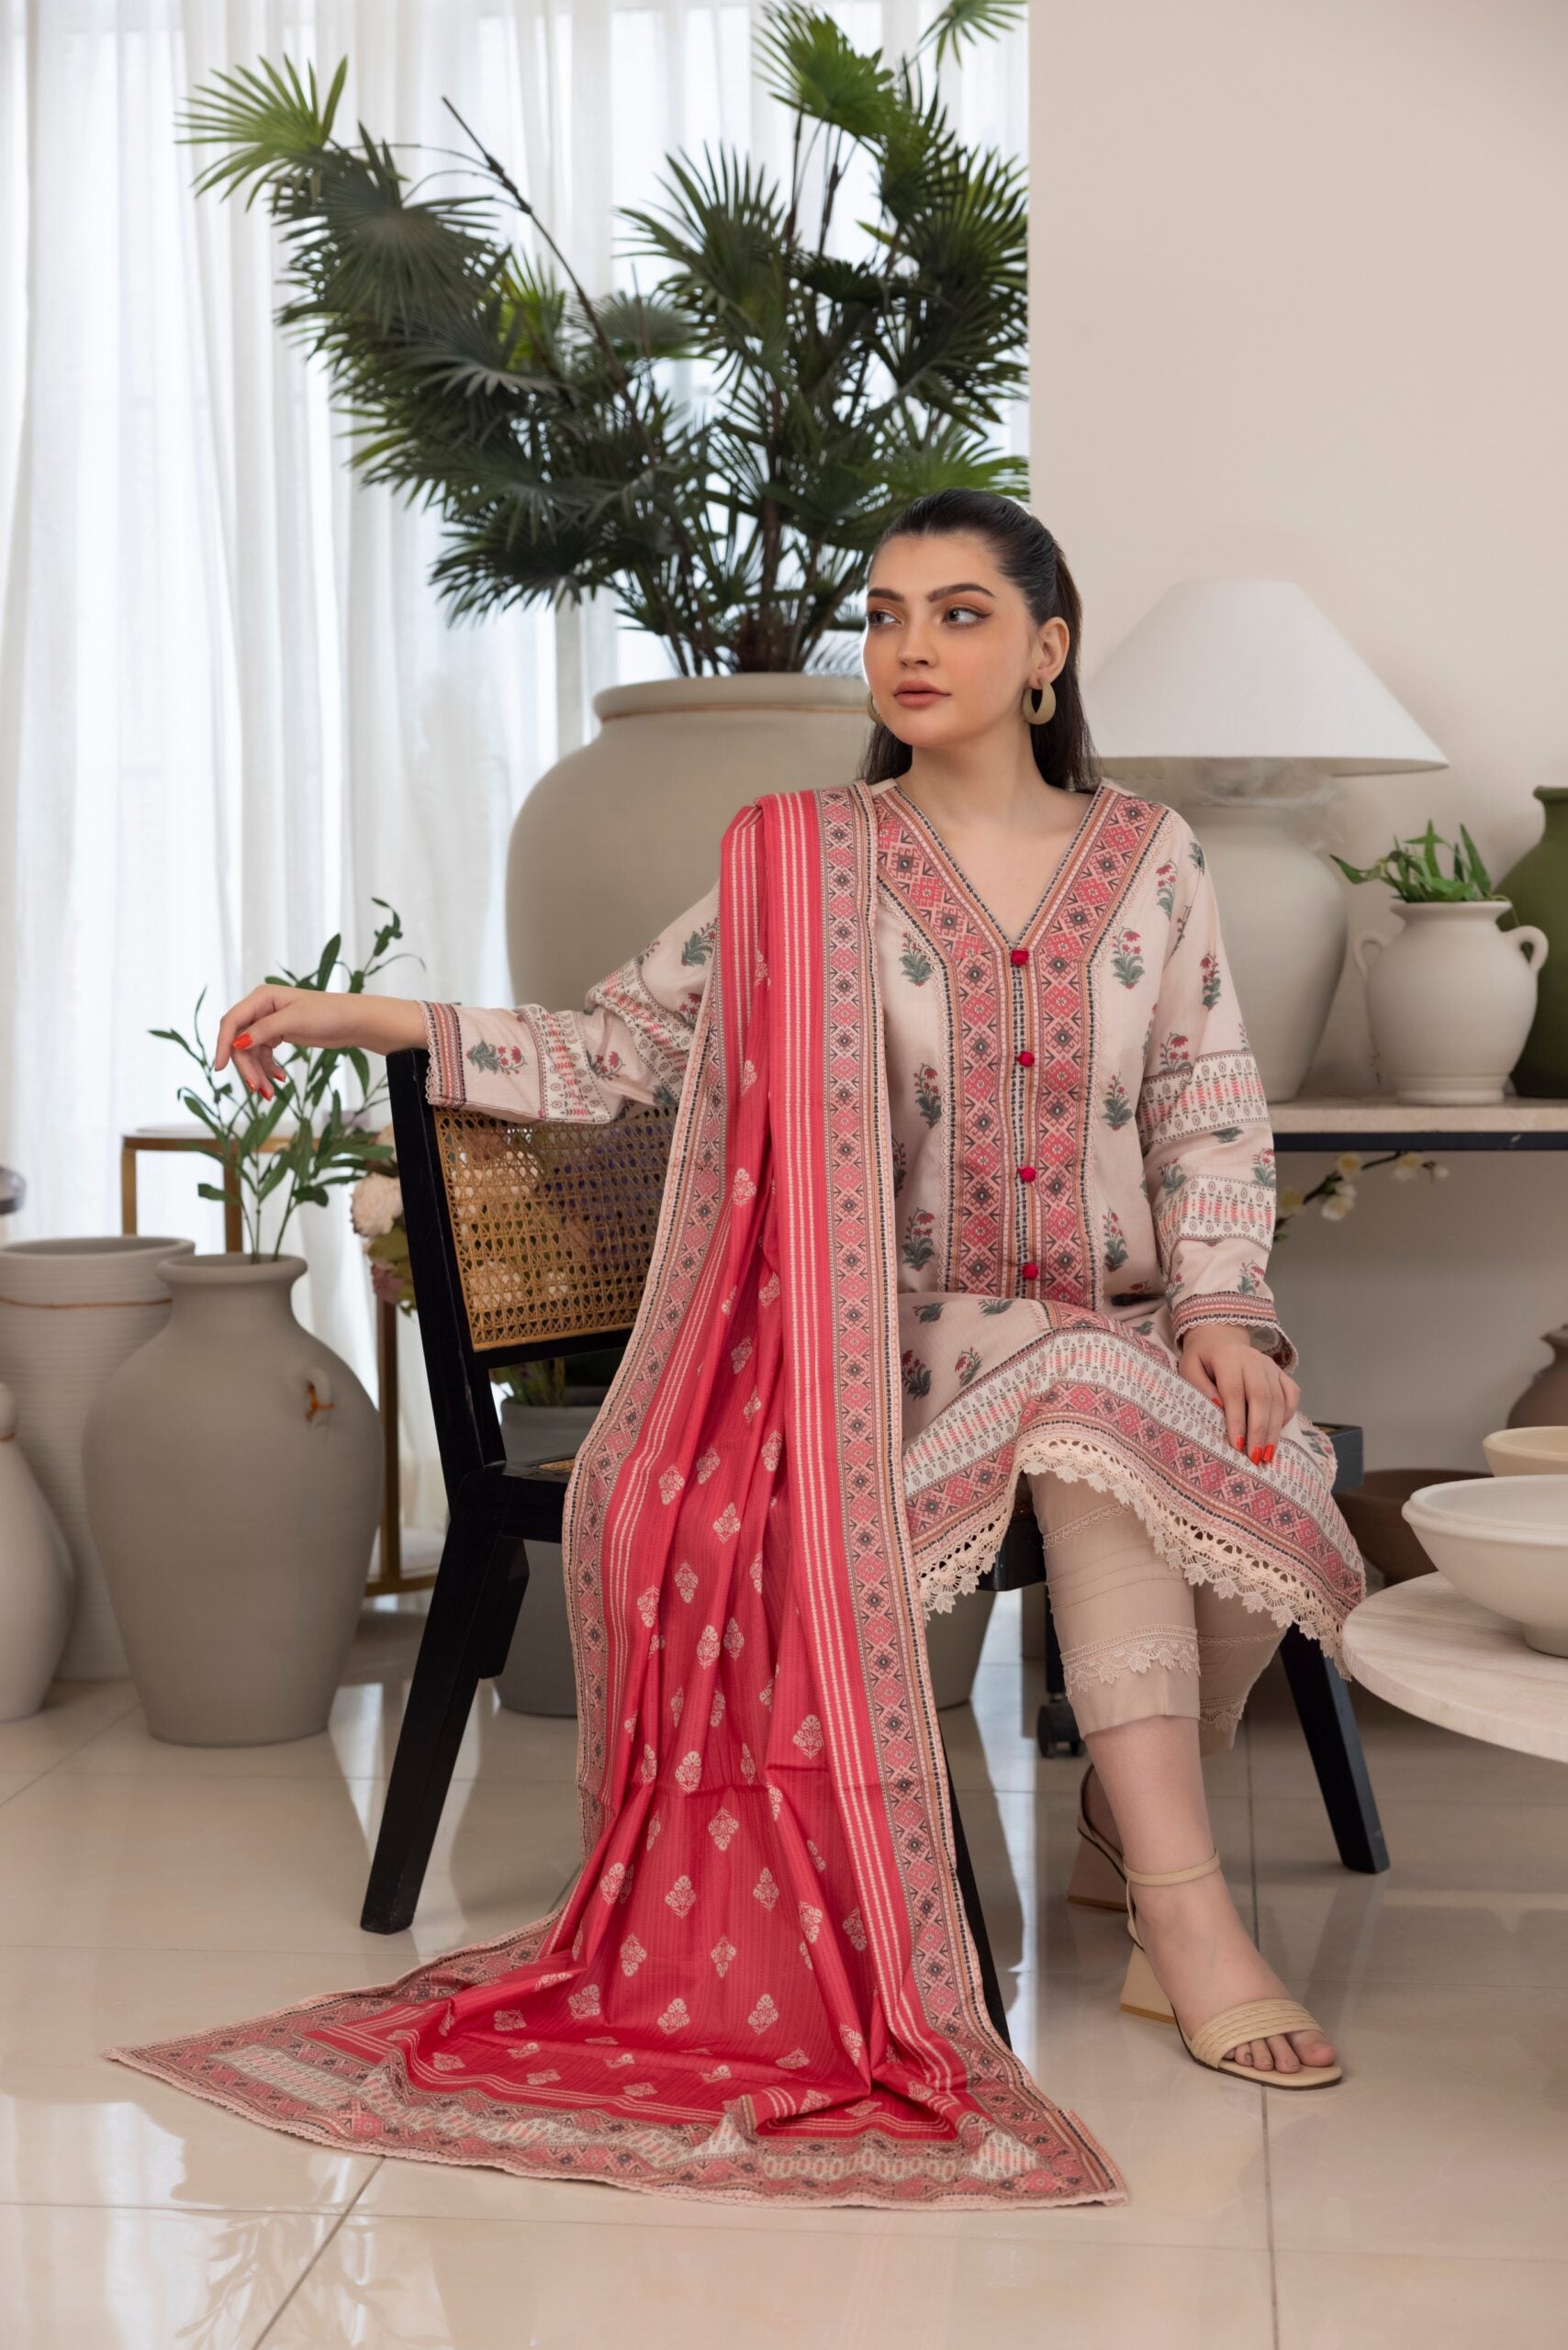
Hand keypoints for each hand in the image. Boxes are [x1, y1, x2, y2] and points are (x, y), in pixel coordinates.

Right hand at [214, 989, 424, 1101]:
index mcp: (260, 998)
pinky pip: (264, 1055)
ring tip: (269, 1094)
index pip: (232, 1022)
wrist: (352, 1021)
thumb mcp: (294, 1020)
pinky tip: (280, 1079)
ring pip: (251, 1052)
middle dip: (246, 1066)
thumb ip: (264, 1030)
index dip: (223, 1044)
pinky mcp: (278, 1035)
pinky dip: (268, 1069)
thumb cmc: (327, 1013)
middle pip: (239, 1041)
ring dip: (258, 1073)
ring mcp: (268, 1023)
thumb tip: (238, 1043)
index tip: (220, 1068)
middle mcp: (260, 1009)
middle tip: (257, 1089)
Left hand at [1177, 1324, 1299, 1463]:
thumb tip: (1218, 1409)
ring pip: (1279, 1399)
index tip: (1237, 1445)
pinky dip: (1287, 1415)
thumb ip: (1200, 1388)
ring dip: (1274, 1429)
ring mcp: (1270, 1366)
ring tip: (1267, 1455)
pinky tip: (1277, 1434)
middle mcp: (1253, 1360)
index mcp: (1228, 1358)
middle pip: (1261, 1397)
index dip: (1237, 1420)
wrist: (1220, 1338)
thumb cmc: (1202, 1360)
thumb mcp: (1189, 1369)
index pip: (1234, 1392)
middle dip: (1259, 1430)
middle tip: (1255, 1457)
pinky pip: (1291, 1394)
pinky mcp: (1281, 1372)